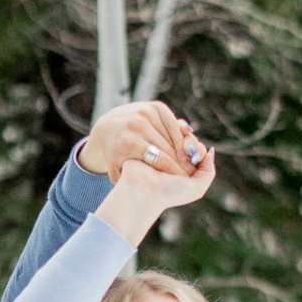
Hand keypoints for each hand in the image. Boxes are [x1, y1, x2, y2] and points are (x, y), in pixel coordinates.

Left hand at [78, 101, 204, 181]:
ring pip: (173, 134)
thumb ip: (127, 184)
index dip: (174, 171)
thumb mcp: (118, 173)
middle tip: (191, 172)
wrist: (109, 127)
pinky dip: (180, 133)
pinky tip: (184, 145)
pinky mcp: (154, 106)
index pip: (159, 160)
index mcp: (128, 143)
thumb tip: (138, 194)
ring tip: (190, 160)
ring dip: (183, 147)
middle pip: (167, 147)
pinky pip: (173, 122)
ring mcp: (145, 113)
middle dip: (181, 160)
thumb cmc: (117, 155)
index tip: (183, 180)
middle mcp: (136, 125)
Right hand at [96, 145, 215, 249]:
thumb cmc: (169, 192)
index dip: (198, 148)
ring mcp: (160, 149)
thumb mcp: (197, 188)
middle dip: (190, 142)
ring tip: (174, 151)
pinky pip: (161, 130)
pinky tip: (162, 142)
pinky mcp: (148, 143)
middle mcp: (173, 158)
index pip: (197, 148)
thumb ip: (208, 172)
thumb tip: (210, 152)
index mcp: (185, 167)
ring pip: (175, 134)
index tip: (195, 156)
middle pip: (187, 139)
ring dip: (178, 139)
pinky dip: (165, 134)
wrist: (143, 190)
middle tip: (186, 151)